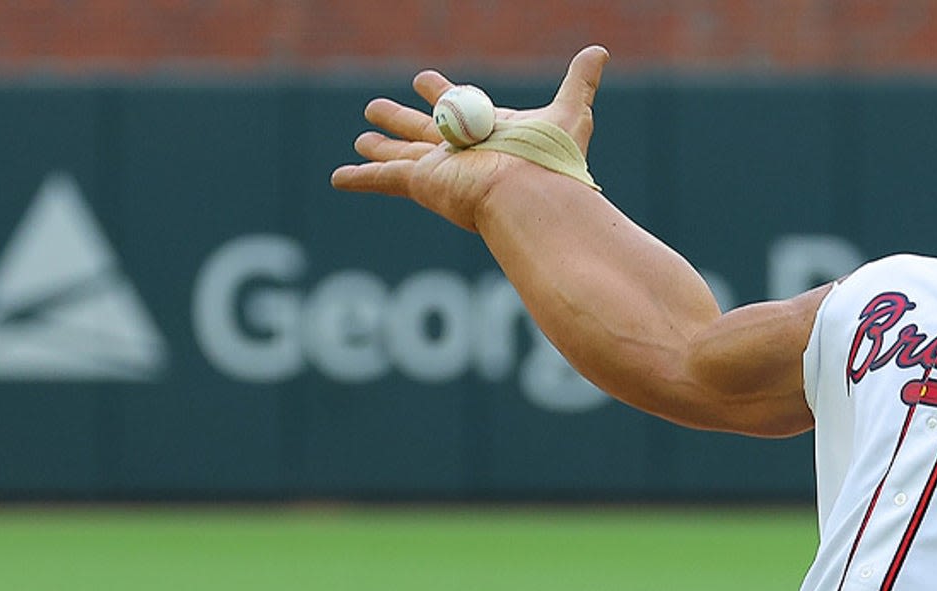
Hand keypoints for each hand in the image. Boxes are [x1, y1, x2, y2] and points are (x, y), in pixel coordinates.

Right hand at [330, 45, 608, 230]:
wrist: (532, 193)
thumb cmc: (551, 158)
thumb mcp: (569, 111)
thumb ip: (580, 82)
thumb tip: (599, 51)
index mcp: (487, 130)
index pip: (456, 105)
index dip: (440, 91)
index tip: (423, 79)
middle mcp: (461, 150)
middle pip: (421, 129)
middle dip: (400, 118)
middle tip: (375, 107)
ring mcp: (440, 168)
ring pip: (399, 153)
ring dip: (378, 147)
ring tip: (360, 139)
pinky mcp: (423, 183)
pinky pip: (383, 179)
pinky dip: (359, 179)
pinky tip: (337, 179)